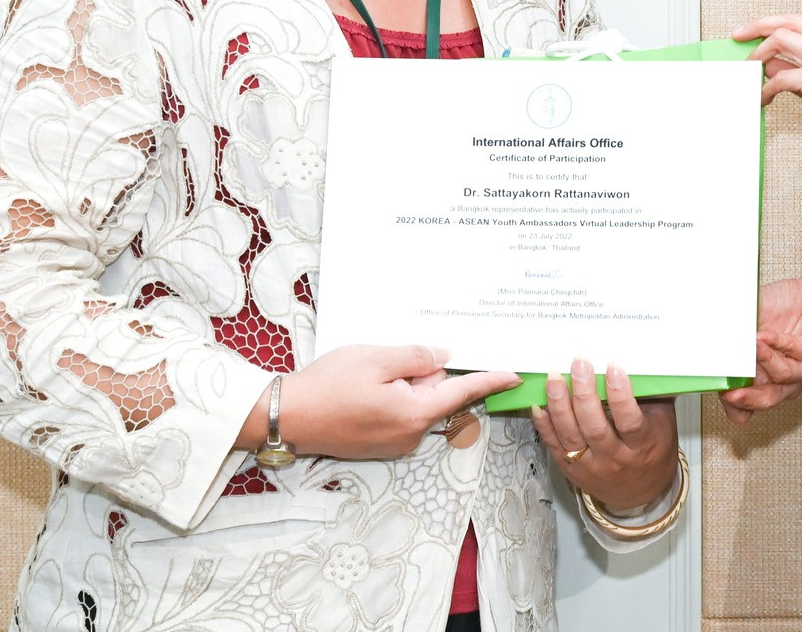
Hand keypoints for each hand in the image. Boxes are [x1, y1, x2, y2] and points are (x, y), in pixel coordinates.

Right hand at [253, 345, 519, 460]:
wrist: (286, 416)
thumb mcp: (376, 358)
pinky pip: (398, 413)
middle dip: (421, 373)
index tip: (515, 376)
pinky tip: (361, 389)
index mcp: (415, 413)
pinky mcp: (378, 445)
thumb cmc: (328, 386)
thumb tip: (442, 359)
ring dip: (402, 385)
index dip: (490, 381)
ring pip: (415, 402)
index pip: (462, 392)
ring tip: (365, 376)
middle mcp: (410, 435)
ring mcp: (394, 443)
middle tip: (387, 360)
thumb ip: (416, 357)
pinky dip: (389, 397)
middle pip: (435, 394)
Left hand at [532, 360, 679, 512]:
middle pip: (595, 428)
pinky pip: (555, 446)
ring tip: (554, 378)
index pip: (630, 422)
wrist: (641, 492)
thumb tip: (640, 360)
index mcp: (642, 446)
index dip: (620, 395)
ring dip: (559, 405)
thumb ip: (651, 395)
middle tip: (579, 365)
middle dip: (584, 394)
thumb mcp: (662, 423)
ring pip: (571, 437)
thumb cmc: (653, 449)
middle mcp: (615, 459)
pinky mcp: (572, 470)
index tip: (613, 368)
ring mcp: (591, 467)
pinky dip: (544, 425)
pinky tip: (539, 404)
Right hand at [720, 275, 801, 423]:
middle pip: (765, 398)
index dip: (732, 403)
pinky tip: (765, 336)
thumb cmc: (782, 307)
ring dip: (764, 360)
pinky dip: (780, 344)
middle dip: (747, 399)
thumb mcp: (749, 316)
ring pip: (782, 376)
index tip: (720, 393)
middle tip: (730, 393)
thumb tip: (708, 337)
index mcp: (760, 374)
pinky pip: (799, 353)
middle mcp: (780, 376)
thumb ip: (733, 328)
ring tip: (751, 344)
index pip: (745, 402)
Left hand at [734, 15, 801, 178]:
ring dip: (758, 57)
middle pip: (789, 22)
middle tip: (740, 39)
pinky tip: (764, 98)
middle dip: (758, 28)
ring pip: (782, 40)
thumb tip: (773, 64)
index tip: (754, 30)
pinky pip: (782, 77)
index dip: (773, 23)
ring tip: (750, 74)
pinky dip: (766, 88)